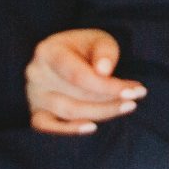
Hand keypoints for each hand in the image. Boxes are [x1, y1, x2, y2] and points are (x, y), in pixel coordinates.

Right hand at [26, 28, 144, 134]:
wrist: (67, 54)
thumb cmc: (85, 47)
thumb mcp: (99, 39)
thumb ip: (104, 51)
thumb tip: (103, 71)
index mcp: (48, 51)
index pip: (78, 75)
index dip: (107, 86)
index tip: (133, 91)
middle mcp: (36, 74)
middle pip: (76, 95)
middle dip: (110, 99)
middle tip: (136, 98)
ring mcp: (33, 95)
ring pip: (69, 112)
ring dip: (101, 112)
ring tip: (126, 107)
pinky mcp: (36, 111)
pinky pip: (47, 126)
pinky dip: (68, 129)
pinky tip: (92, 127)